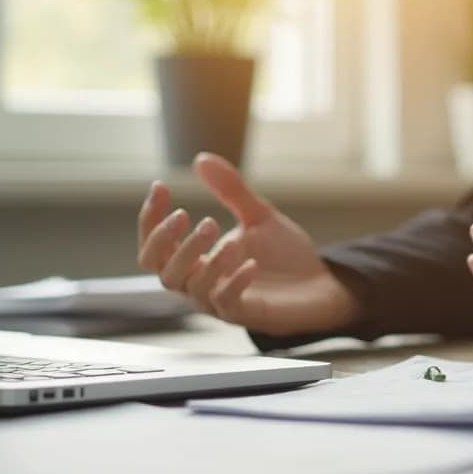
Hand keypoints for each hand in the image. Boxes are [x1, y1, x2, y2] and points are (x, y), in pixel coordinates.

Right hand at [136, 153, 363, 336]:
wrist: (321, 285)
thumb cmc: (283, 255)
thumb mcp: (257, 216)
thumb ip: (230, 190)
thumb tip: (200, 159)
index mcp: (195, 260)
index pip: (155, 245)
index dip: (150, 217)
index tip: (161, 186)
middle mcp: (199, 282)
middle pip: (162, 269)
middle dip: (169, 242)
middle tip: (193, 216)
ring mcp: (218, 301)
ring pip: (192, 286)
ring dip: (208, 260)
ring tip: (230, 239)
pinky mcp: (243, 314)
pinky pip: (227, 302)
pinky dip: (235, 281)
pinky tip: (251, 263)